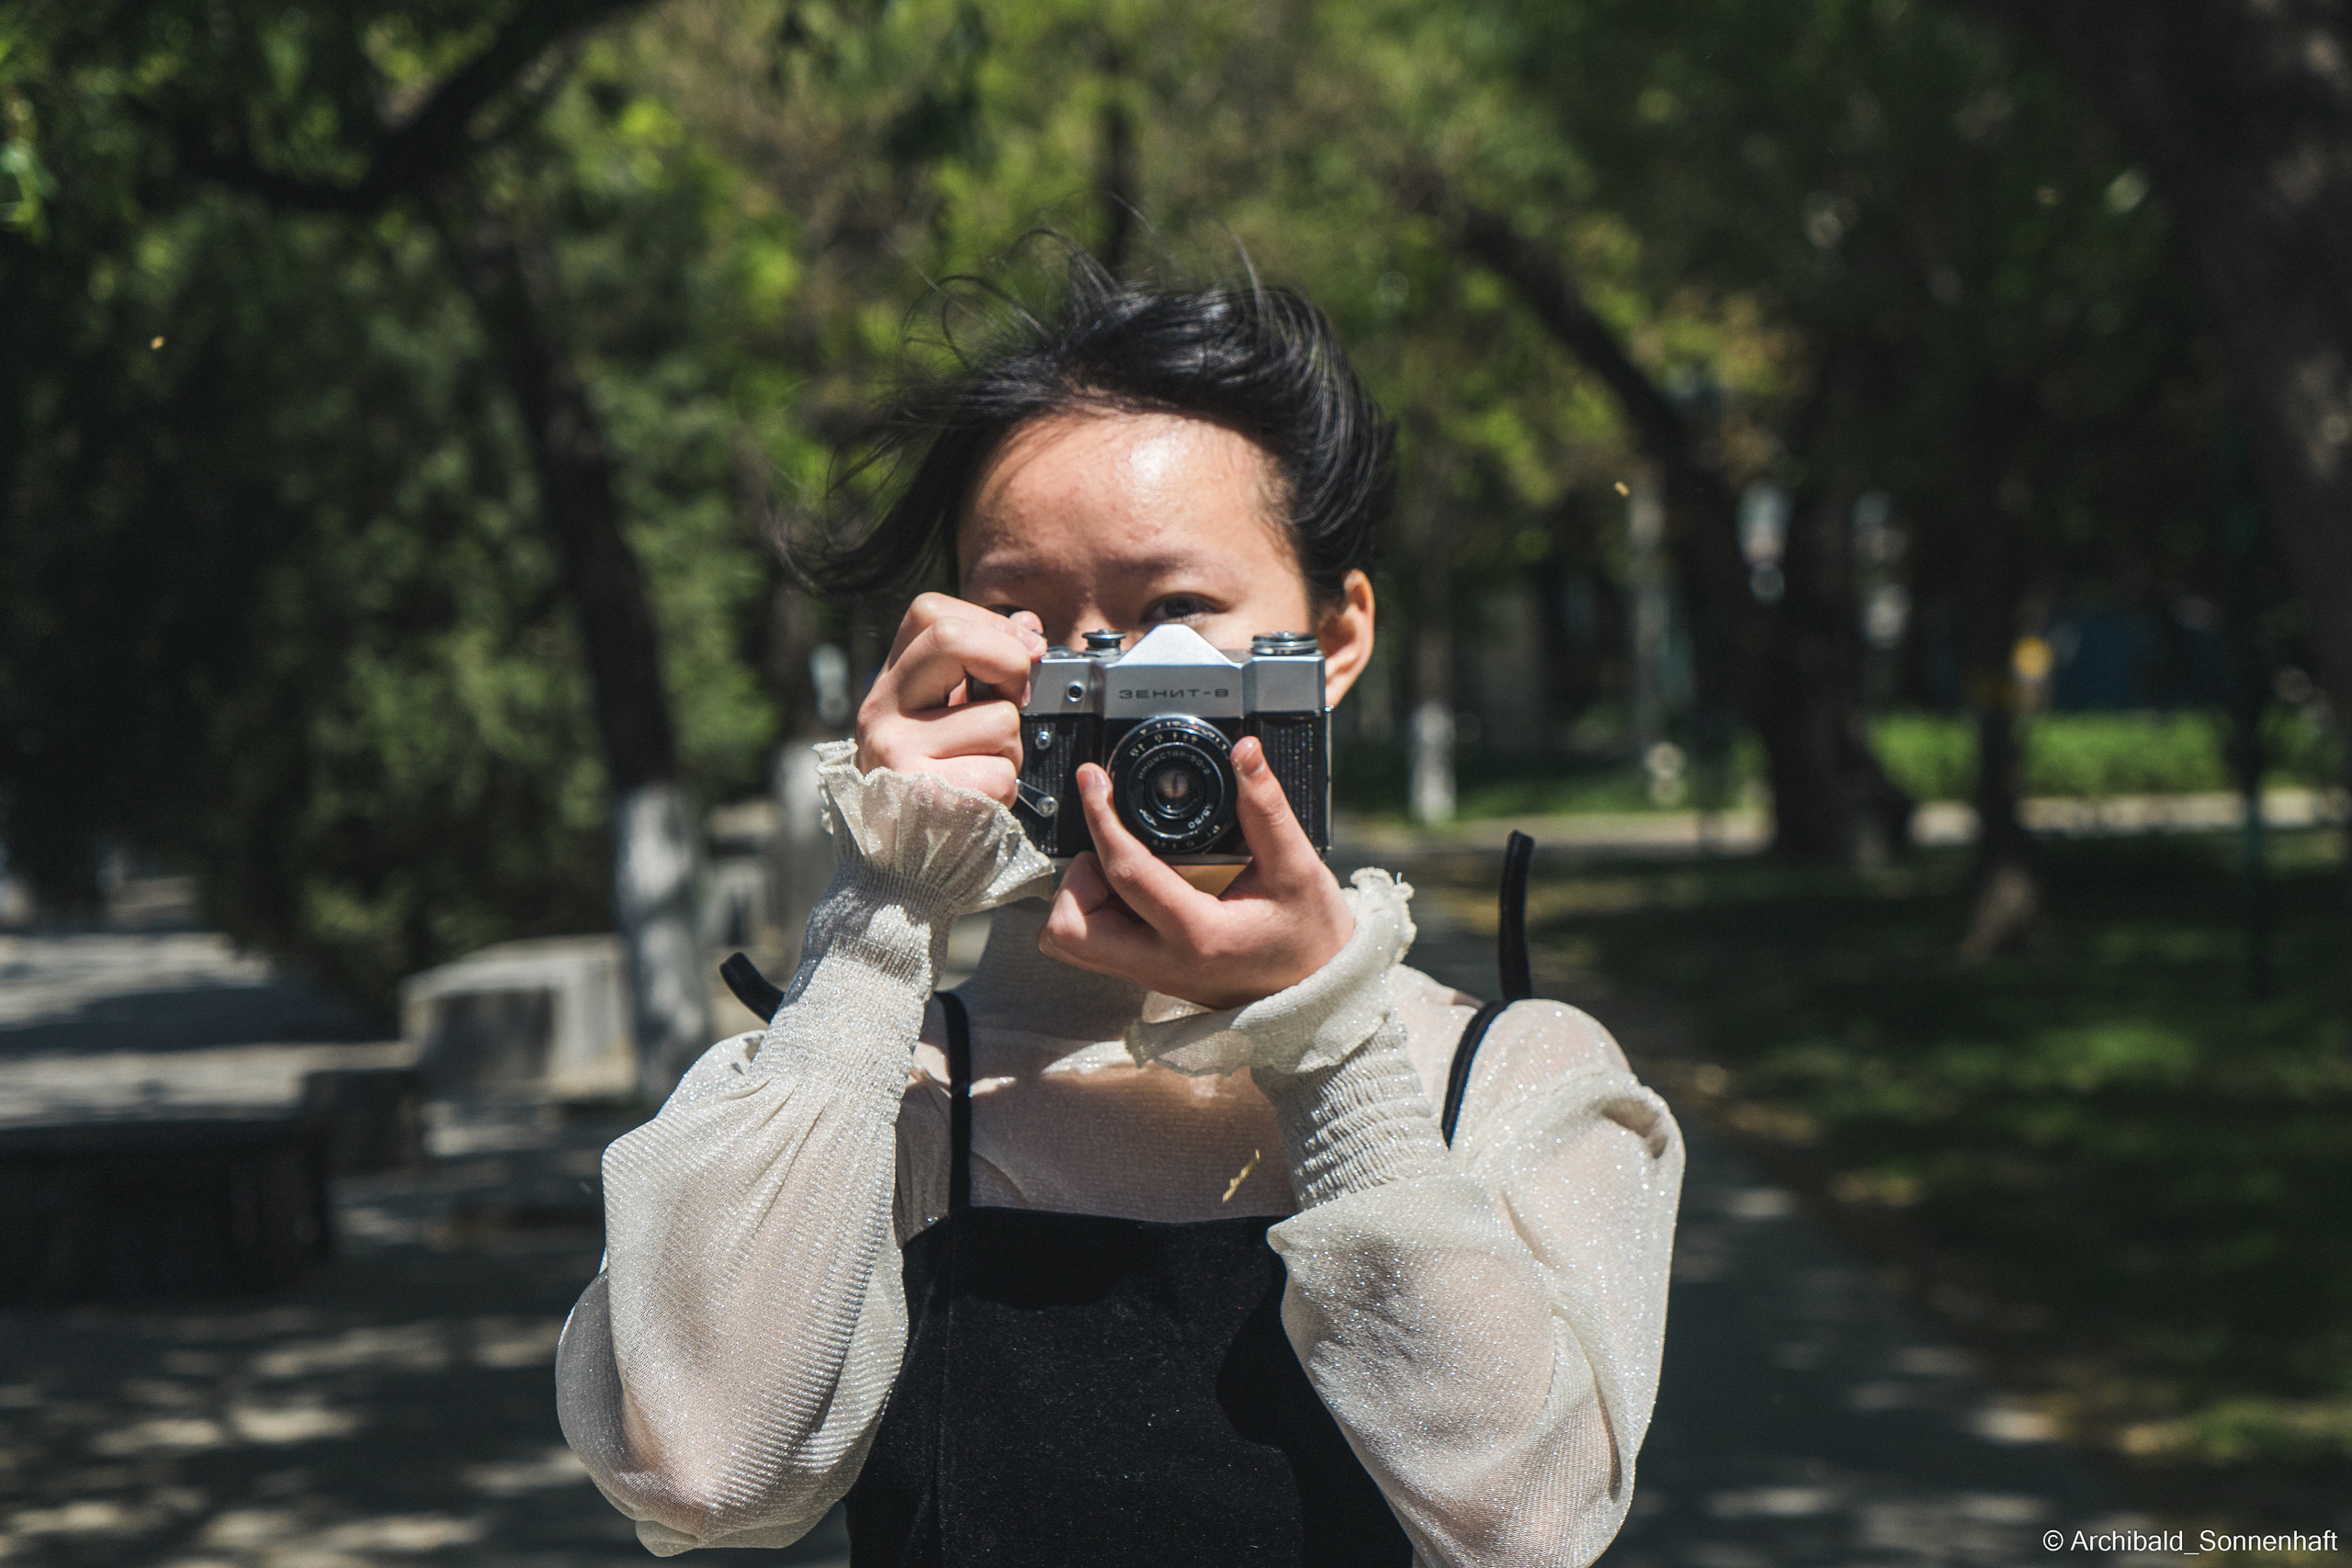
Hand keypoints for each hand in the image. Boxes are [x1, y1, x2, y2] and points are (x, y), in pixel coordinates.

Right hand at [855, 593, 1046, 805]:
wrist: (902, 873)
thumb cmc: (934, 789)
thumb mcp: (946, 719)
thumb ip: (980, 671)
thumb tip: (1029, 629)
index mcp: (889, 686)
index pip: (930, 612)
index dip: (989, 624)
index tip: (1021, 655)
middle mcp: (881, 711)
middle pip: (953, 639)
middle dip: (1008, 666)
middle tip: (1012, 701)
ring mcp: (896, 751)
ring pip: (999, 718)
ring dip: (1011, 751)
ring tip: (979, 771)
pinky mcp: (924, 794)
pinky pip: (1002, 773)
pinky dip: (1005, 792)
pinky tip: (977, 802)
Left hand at [1039, 736, 1353, 1009]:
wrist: (1320, 991)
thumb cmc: (1311, 935)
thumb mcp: (1297, 867)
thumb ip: (1266, 808)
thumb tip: (1245, 753)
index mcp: (1197, 935)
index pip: (1124, 873)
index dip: (1101, 818)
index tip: (1095, 781)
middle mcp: (1162, 963)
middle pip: (1068, 929)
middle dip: (1077, 877)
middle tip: (1111, 847)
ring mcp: (1150, 973)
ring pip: (1071, 942)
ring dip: (1081, 897)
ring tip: (1124, 867)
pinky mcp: (1148, 973)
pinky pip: (1096, 944)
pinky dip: (1098, 910)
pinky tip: (1136, 885)